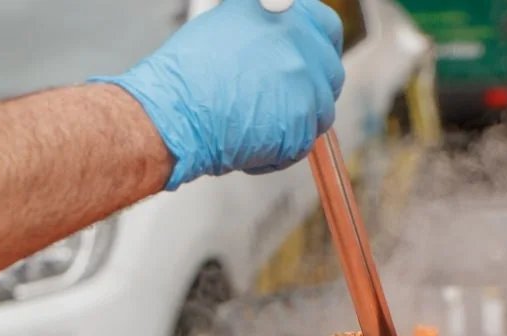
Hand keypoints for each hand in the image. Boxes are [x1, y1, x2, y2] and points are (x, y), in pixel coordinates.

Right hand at [91, 0, 344, 188]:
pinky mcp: (300, 130)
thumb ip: (267, 26)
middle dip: (311, 89)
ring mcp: (307, 90)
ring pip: (320, 113)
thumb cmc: (190, 70)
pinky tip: (249, 141)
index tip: (310, 61)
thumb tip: (281, 31)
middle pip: (330, 74)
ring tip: (256, 121)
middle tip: (280, 100)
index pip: (326, 28)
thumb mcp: (230, 22)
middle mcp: (303, 48)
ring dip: (295, 120)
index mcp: (289, 17)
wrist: (175, 110)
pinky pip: (301, 143)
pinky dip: (280, 148)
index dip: (319, 47)